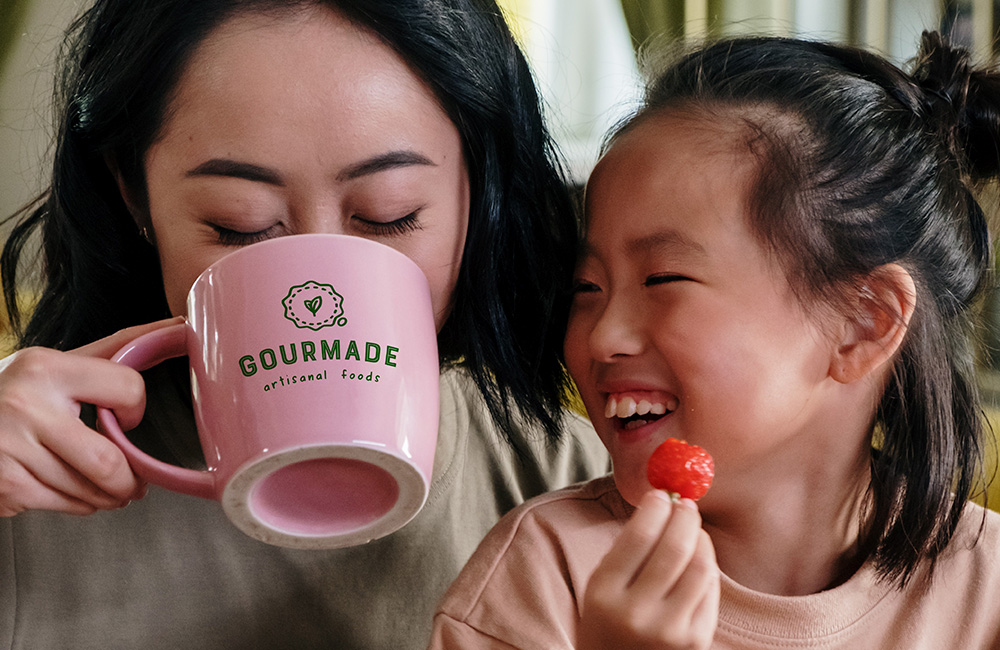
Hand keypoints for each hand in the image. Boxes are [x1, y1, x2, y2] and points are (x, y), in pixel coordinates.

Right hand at [0, 317, 180, 515]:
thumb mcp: (57, 362)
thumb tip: (178, 326)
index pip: (127, 388)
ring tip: (107, 487)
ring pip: (88, 491)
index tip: (129, 415)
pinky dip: (79, 505)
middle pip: (108, 462)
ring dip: (107, 496)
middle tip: (136, 481)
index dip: (137, 407)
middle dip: (130, 480)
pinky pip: (63, 506)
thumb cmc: (16, 390)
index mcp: (47, 369)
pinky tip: (75, 490)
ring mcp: (11, 450)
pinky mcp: (5, 486)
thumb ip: (117, 348)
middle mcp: (26, 407)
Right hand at [578, 490, 719, 649]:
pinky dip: (707, 566)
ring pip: (700, 568)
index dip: (656, 508)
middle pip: (674, 549)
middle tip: (685, 504)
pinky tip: (699, 558)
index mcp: (603, 595)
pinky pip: (710, 591)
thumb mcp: (600, 588)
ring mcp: (669, 631)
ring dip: (701, 539)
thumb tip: (662, 503)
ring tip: (693, 529)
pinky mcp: (695, 642)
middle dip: (684, 517)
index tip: (661, 494)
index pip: (638, 537)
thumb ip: (626, 551)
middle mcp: (636, 614)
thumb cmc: (608, 622)